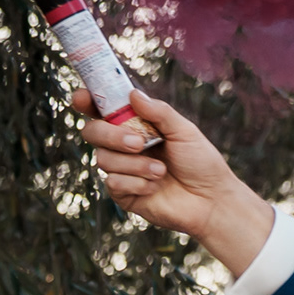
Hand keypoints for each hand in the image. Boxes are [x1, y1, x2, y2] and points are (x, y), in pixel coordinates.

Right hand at [78, 84, 278, 274]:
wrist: (212, 201)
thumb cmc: (201, 163)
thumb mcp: (184, 131)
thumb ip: (159, 112)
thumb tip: (133, 93)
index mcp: (135, 125)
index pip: (102, 110)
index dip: (87, 101)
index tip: (82, 98)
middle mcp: (123, 146)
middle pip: (93, 132)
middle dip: (111, 135)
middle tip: (139, 143)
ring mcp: (121, 170)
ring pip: (103, 159)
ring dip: (135, 164)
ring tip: (161, 171)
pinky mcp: (123, 194)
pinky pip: (113, 183)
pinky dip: (137, 183)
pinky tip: (155, 187)